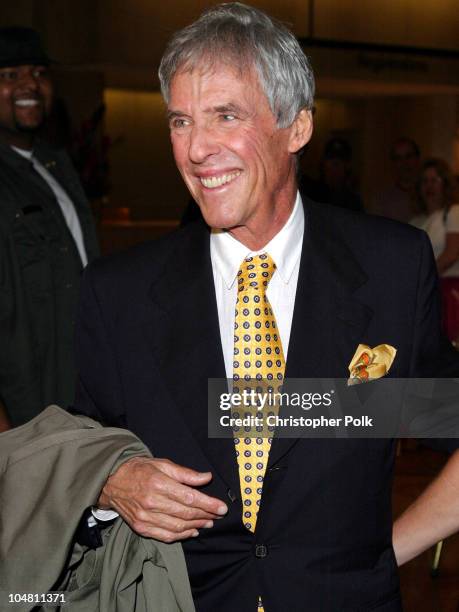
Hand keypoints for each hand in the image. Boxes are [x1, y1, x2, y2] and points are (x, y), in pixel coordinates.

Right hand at [97, 457, 227, 541]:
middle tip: (218, 514)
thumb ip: (185, 473)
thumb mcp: (162, 463)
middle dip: (206, 515)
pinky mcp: (141, 527)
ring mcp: (145, 517)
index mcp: (158, 483)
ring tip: (208, 522)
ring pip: (177, 527)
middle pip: (186, 513)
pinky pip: (165, 536)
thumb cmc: (139, 469)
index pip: (190, 497)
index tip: (222, 507)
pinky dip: (181, 536)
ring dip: (196, 526)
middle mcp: (152, 502)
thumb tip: (206, 477)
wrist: (111, 481)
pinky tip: (192, 531)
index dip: (208, 504)